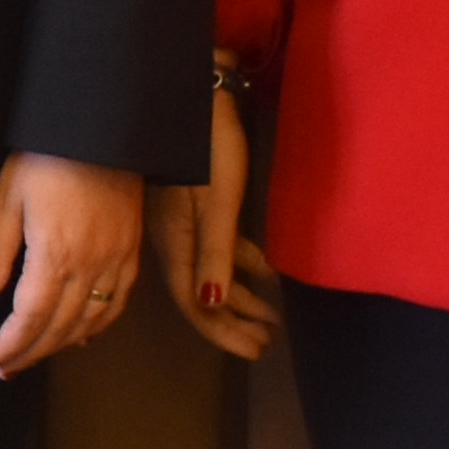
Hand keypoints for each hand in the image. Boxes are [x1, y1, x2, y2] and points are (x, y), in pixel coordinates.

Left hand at [0, 150, 143, 376]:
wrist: (103, 129)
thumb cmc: (49, 156)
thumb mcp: (7, 197)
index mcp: (54, 253)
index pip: (30, 318)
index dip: (9, 345)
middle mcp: (90, 265)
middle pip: (59, 327)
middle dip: (29, 353)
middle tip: (4, 367)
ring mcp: (116, 261)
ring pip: (89, 322)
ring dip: (59, 345)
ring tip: (33, 356)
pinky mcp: (131, 253)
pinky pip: (117, 304)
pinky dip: (97, 327)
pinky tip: (80, 336)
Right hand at [156, 81, 280, 360]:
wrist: (192, 97)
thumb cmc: (208, 151)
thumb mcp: (216, 205)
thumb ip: (213, 254)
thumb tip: (208, 305)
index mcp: (176, 243)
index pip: (197, 303)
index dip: (224, 331)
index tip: (255, 351)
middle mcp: (177, 240)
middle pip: (204, 294)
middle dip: (234, 322)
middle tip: (265, 343)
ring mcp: (186, 223)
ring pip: (214, 272)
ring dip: (242, 296)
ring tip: (271, 317)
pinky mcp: (200, 205)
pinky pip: (221, 247)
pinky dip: (242, 264)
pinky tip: (265, 271)